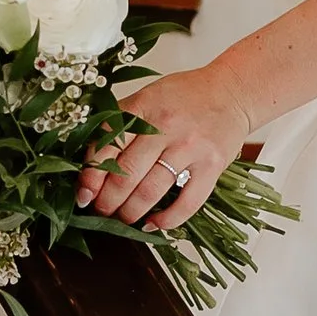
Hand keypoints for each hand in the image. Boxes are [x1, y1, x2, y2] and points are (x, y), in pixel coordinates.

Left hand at [76, 66, 250, 230]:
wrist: (232, 91)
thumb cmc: (185, 97)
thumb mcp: (147, 97)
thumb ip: (120, 123)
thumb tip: (90, 165)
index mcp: (143, 106)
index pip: (107, 144)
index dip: (91, 174)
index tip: (84, 193)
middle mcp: (166, 125)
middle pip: (125, 173)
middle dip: (107, 201)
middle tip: (102, 210)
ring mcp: (191, 146)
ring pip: (150, 191)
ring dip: (130, 212)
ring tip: (124, 217)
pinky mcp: (213, 165)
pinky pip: (187, 202)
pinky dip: (167, 220)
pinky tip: (153, 224)